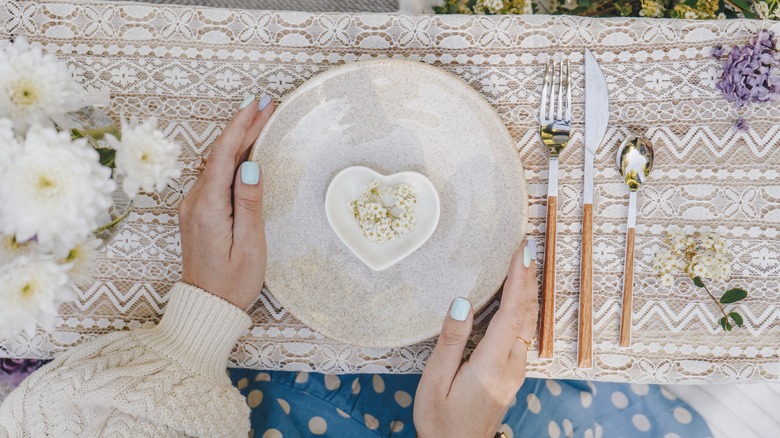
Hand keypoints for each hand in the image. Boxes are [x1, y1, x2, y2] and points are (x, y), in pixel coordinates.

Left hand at [178, 96, 274, 309]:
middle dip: (243, 126)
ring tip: (260, 119)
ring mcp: (193, 206)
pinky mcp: (198, 213)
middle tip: (266, 103)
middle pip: (219, 153)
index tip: (258, 103)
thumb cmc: (232, 282)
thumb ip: (249, 203)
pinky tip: (245, 151)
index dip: (241, 125)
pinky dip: (231, 158)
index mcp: (208, 208)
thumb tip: (251, 165)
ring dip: (238, 140)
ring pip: (216, 163)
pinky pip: (215, 176)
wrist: (207, 307)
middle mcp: (194, 202)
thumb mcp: (249, 245)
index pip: (224, 154)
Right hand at [414, 239, 538, 437]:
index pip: (513, 312)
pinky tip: (515, 297)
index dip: (519, 277)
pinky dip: (521, 308)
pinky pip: (522, 333)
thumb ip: (450, 340)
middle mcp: (511, 366)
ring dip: (527, 290)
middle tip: (527, 245)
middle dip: (528, 276)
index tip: (522, 249)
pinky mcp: (511, 374)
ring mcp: (515, 371)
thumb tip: (463, 302)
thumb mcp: (436, 380)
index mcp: (493, 365)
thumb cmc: (441, 420)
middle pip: (527, 313)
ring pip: (528, 323)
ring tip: (523, 263)